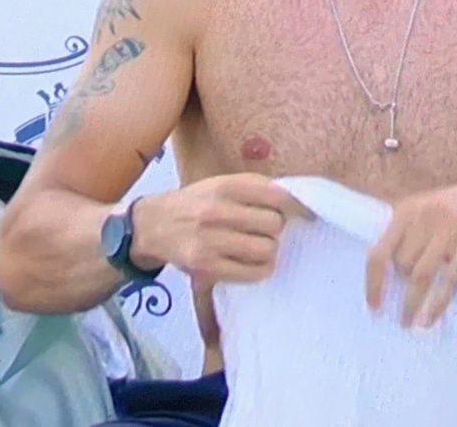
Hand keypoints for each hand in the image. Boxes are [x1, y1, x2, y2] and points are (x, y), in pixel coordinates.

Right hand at [132, 173, 312, 285]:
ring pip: (266, 249)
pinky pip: (252, 272)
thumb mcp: (220, 184)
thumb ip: (254, 189)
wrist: (153, 225)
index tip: (303, 213)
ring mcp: (211, 240)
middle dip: (276, 228)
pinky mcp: (207, 266)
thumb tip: (294, 200)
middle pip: (274, 224)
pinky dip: (259, 269)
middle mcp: (217, 210)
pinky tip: (252, 263)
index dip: (295, 206)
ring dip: (269, 249)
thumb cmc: (195, 202)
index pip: (276, 195)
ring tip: (259, 246)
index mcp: (225, 185)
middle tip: (267, 230)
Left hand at [366, 175, 456, 327]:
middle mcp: (424, 218)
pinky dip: (438, 303)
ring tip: (409, 322)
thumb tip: (388, 272)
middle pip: (401, 265)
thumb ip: (409, 232)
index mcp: (408, 209)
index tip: (372, 304)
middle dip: (399, 289)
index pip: (380, 251)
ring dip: (412, 303)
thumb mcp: (428, 209)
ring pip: (421, 275)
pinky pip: (449, 280)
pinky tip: (431, 318)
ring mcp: (449, 230)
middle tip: (401, 308)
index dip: (373, 282)